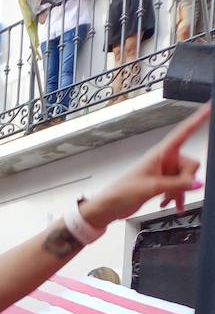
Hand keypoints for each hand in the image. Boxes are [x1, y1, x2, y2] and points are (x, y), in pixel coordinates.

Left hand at [88, 105, 208, 223]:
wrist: (109, 207)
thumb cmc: (123, 192)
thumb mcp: (152, 187)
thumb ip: (177, 185)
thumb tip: (197, 183)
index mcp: (161, 153)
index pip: (184, 132)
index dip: (198, 119)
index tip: (210, 107)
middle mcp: (164, 159)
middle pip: (190, 164)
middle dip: (187, 179)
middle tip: (174, 190)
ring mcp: (164, 172)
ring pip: (185, 178)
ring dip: (180, 191)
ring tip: (169, 201)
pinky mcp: (162, 183)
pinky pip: (178, 187)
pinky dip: (176, 196)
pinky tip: (170, 204)